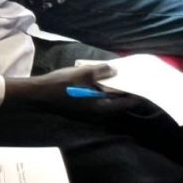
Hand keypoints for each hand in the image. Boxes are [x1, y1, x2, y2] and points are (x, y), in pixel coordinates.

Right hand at [4, 62, 139, 117]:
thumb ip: (101, 71)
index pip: (125, 103)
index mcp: (100, 108)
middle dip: (126, 90)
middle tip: (135, 77)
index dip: (136, 93)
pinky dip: (104, 90)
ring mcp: (89, 110)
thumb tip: (114, 70)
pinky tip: (104, 79)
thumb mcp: (82, 74)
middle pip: (117, 102)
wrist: (38, 93)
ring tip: (122, 75)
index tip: (144, 84)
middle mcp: (97, 112)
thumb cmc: (61, 84)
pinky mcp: (82, 105)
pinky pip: (99, 98)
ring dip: (114, 89)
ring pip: (108, 100)